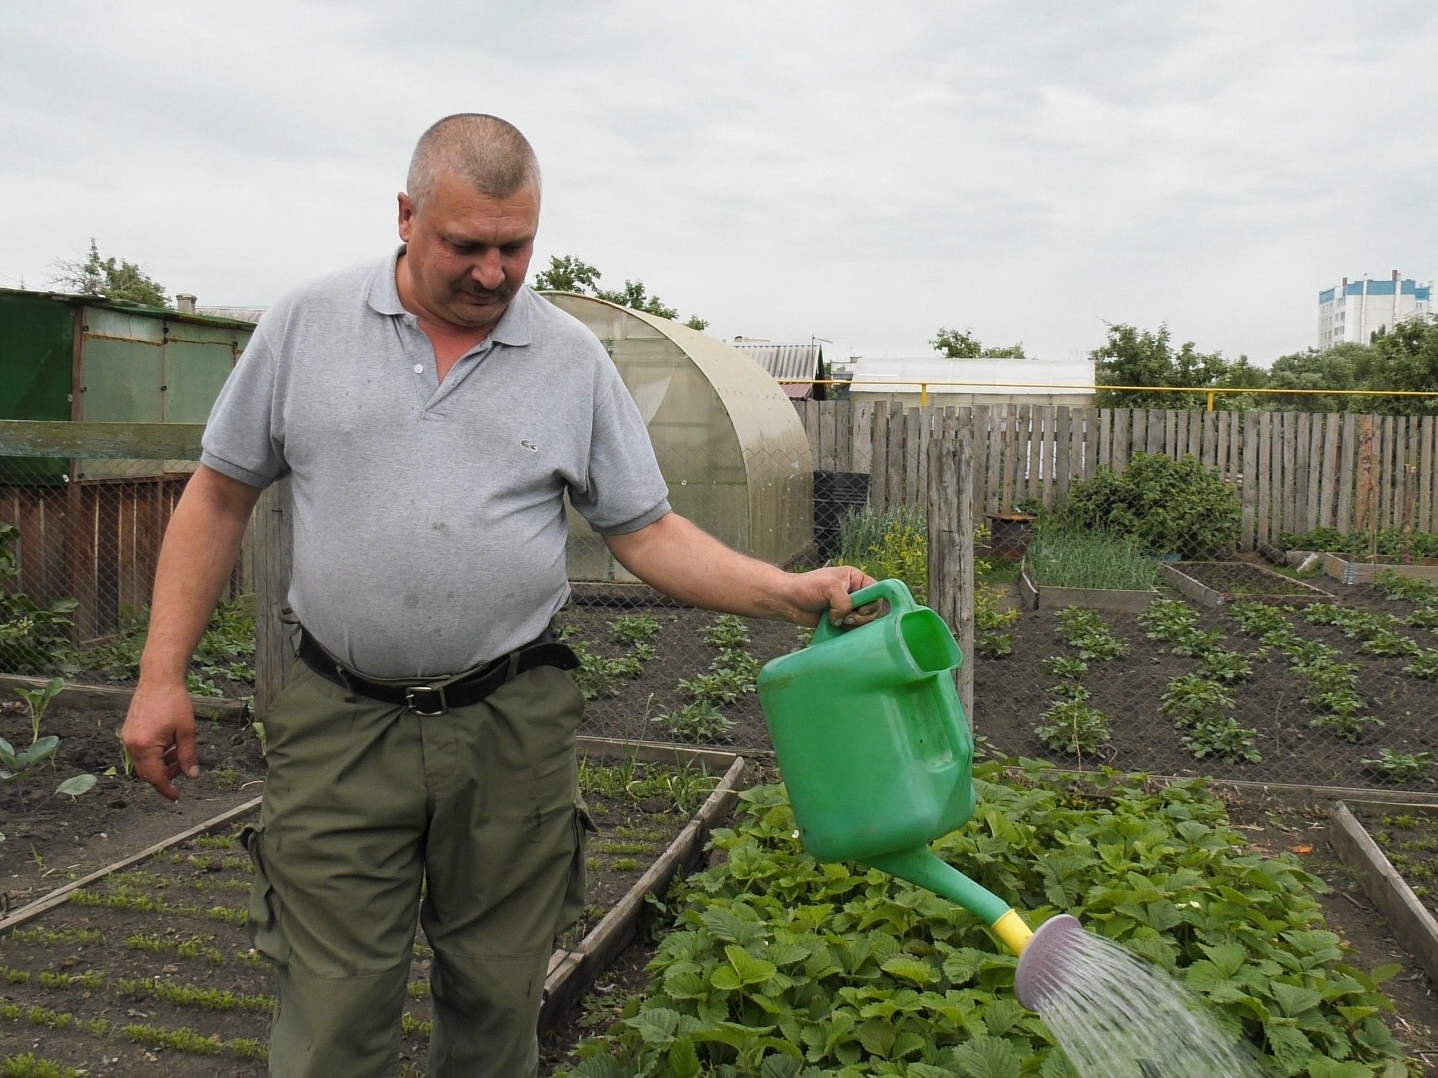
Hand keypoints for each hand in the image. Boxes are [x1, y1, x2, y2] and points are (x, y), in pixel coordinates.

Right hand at [122, 681, 200, 800]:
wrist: (158, 679)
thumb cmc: (174, 702)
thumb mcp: (187, 731)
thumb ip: (188, 755)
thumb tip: (192, 776)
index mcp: (144, 747)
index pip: (154, 777)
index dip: (166, 789)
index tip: (176, 796)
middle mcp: (131, 745)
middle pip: (146, 772)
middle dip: (164, 776)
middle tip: (183, 770)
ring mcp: (128, 738)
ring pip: (143, 762)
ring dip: (161, 764)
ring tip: (179, 755)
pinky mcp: (129, 731)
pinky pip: (141, 751)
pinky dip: (155, 754)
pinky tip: (170, 745)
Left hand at [785, 565, 879, 626]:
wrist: (788, 601)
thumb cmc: (806, 587)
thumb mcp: (831, 588)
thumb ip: (845, 602)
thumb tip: (845, 619)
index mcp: (855, 579)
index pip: (876, 591)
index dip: (872, 602)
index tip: (859, 608)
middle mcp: (854, 593)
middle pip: (873, 609)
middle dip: (862, 616)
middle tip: (847, 617)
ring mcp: (848, 608)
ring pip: (864, 621)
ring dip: (854, 624)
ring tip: (838, 621)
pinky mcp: (841, 621)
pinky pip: (852, 629)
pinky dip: (847, 631)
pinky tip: (837, 627)